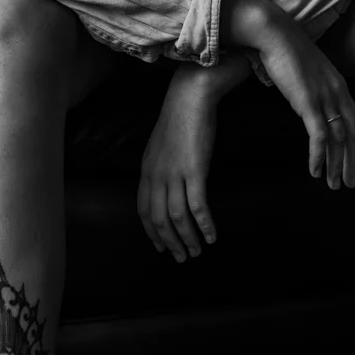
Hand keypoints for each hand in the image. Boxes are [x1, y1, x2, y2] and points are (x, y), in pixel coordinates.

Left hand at [137, 82, 217, 262]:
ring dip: (188, 238)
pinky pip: (198, 206)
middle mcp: (157, 175)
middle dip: (170, 242)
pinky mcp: (194, 171)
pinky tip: (212, 236)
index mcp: (147, 169)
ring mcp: (174, 173)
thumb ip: (160, 166)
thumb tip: (166, 184)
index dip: (151, 231)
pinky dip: (204, 225)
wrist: (189, 97)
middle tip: (182, 257)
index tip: (161, 247)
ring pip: (177, 217)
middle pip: (158, 219)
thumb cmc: (180, 118)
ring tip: (198, 252)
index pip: (143, 210)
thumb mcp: (161, 144)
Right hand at [248, 2, 354, 189]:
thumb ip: (312, 86)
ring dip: (336, 165)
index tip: (351, 160)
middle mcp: (338, 93)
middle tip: (348, 182)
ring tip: (332, 184)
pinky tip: (315, 170)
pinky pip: (319, 137)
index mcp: (339, 85)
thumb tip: (306, 100)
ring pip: (338, 140)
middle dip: (352, 161)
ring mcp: (324, 98)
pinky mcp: (309, 103)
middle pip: (352, 135)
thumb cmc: (285, 48)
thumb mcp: (307, 70)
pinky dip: (319, 157)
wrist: (275, 33)